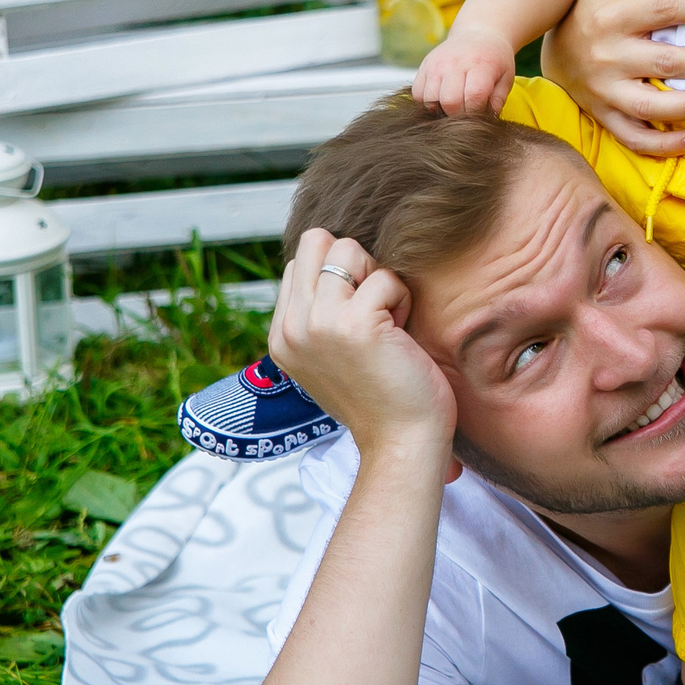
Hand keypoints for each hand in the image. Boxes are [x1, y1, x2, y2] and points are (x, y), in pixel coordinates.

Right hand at [267, 231, 457, 458]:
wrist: (399, 442)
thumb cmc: (380, 398)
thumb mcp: (330, 356)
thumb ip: (320, 315)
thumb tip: (338, 262)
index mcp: (282, 335)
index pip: (303, 262)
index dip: (341, 277)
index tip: (358, 318)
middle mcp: (291, 327)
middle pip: (318, 241)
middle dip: (355, 263)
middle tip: (374, 306)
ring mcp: (317, 324)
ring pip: (348, 249)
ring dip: (379, 279)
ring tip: (387, 320)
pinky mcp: (353, 325)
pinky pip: (386, 277)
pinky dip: (402, 299)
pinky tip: (400, 336)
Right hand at [414, 26, 515, 116]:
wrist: (477, 34)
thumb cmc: (494, 59)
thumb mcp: (505, 78)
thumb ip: (497, 101)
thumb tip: (487, 120)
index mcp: (480, 65)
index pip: (473, 96)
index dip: (476, 113)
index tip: (479, 116)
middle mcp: (455, 63)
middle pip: (450, 101)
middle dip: (457, 114)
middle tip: (465, 113)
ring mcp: (436, 64)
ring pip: (430, 99)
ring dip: (440, 109)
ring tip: (453, 106)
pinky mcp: (423, 66)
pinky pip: (418, 94)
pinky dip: (427, 102)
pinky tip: (440, 99)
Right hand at [542, 0, 684, 157]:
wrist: (547, 46)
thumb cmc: (591, 3)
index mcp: (612, 16)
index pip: (667, 8)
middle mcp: (608, 55)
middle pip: (667, 63)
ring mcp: (605, 91)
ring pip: (653, 107)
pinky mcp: (603, 116)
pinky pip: (635, 138)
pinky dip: (666, 146)